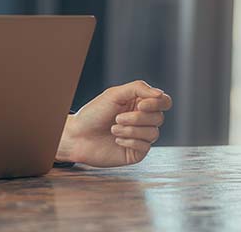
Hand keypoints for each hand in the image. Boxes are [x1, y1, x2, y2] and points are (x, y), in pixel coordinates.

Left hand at [56, 80, 172, 166]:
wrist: (77, 136)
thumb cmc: (93, 114)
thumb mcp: (114, 94)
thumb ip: (138, 89)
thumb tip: (160, 94)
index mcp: (139, 103)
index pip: (163, 101)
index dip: (157, 103)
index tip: (140, 105)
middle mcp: (143, 120)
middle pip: (159, 117)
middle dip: (137, 118)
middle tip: (117, 118)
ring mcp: (141, 136)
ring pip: (153, 132)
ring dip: (131, 130)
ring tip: (113, 128)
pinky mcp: (136, 152)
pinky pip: (145, 146)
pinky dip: (129, 141)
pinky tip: (116, 140)